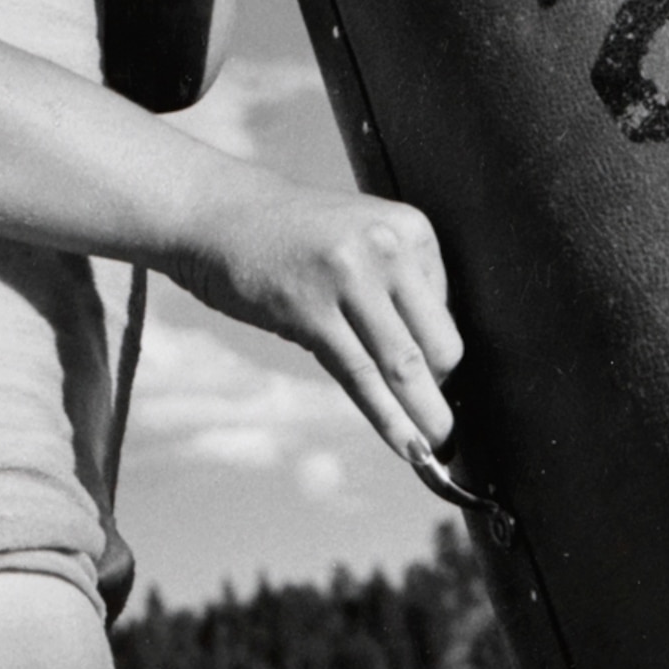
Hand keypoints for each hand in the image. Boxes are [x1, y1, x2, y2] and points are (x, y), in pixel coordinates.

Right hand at [168, 164, 465, 493]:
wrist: (218, 215)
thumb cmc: (293, 236)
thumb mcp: (362, 239)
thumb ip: (398, 285)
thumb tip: (436, 364)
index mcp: (410, 228)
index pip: (450, 311)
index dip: (444, 357)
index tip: (439, 388)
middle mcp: (388, 247)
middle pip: (439, 342)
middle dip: (444, 392)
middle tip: (444, 427)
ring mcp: (348, 278)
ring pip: (403, 366)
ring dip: (426, 417)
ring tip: (438, 453)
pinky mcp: (310, 311)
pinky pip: (360, 378)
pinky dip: (389, 420)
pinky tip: (406, 447)